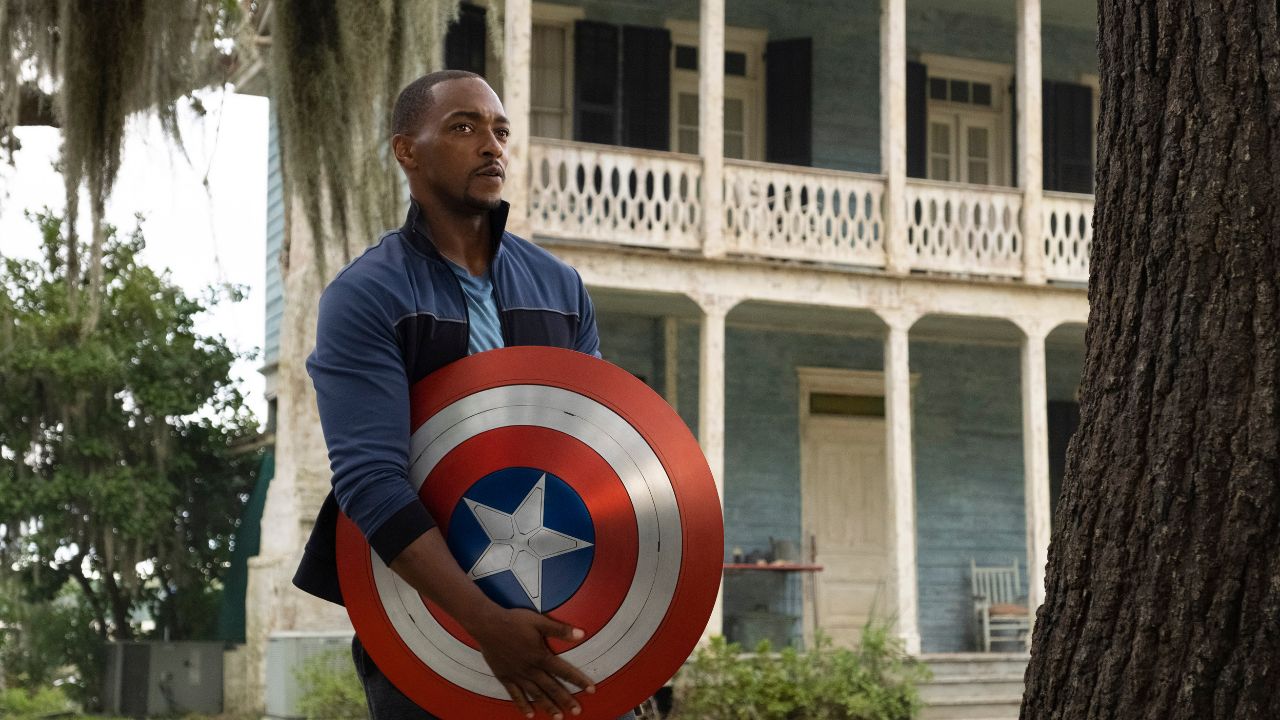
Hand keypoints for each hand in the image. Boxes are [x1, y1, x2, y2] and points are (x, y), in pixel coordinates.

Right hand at [468, 607, 596, 718]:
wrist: (487, 625)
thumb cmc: (513, 621)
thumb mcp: (539, 621)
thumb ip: (560, 629)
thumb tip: (581, 634)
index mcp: (541, 656)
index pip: (565, 671)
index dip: (579, 680)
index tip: (591, 689)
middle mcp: (530, 669)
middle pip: (552, 687)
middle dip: (566, 700)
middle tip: (577, 711)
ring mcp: (517, 675)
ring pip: (535, 694)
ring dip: (548, 706)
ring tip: (558, 717)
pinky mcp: (505, 677)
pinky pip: (515, 694)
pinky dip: (523, 705)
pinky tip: (530, 715)